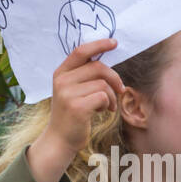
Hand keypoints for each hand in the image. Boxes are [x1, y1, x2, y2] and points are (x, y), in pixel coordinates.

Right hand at [46, 38, 124, 153]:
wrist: (60, 139)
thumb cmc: (72, 113)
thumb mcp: (72, 90)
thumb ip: (83, 75)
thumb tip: (107, 58)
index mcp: (60, 73)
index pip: (80, 51)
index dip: (99, 44)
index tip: (114, 43)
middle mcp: (62, 81)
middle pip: (97, 67)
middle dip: (114, 78)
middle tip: (120, 90)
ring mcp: (67, 94)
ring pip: (103, 83)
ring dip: (112, 96)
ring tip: (108, 105)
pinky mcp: (77, 107)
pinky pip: (103, 96)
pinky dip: (108, 104)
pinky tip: (103, 111)